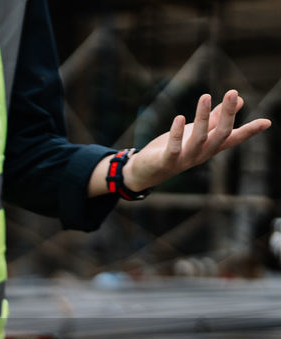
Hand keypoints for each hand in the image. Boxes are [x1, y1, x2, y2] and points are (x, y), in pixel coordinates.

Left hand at [124, 90, 270, 192]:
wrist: (146, 171)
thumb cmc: (176, 149)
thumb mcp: (197, 131)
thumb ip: (215, 117)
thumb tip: (239, 99)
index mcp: (211, 146)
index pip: (234, 138)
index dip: (250, 131)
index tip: (266, 122)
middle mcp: (202, 153)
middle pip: (220, 134)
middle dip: (227, 114)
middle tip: (233, 93)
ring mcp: (186, 158)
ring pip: (199, 138)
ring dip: (202, 117)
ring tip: (205, 96)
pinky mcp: (167, 160)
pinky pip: (174, 147)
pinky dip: (176, 133)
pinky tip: (179, 117)